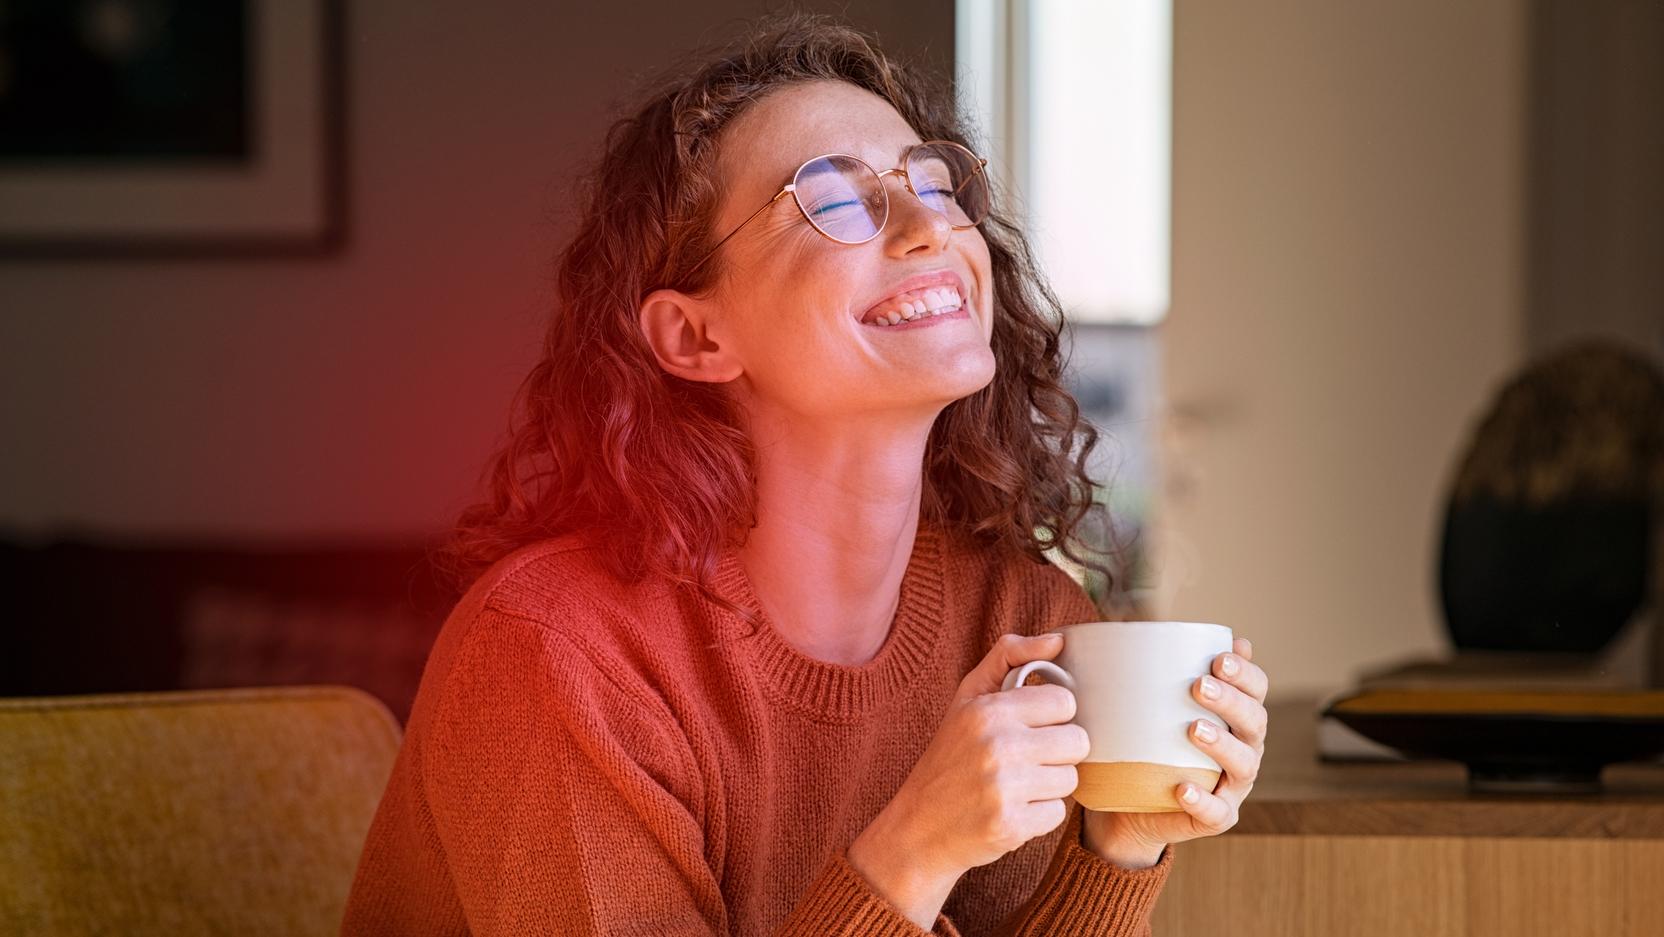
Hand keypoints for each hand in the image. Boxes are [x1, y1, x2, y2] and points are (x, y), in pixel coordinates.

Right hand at [852, 633, 1089, 885]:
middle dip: (1057, 752)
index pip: (1064, 702)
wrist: (919, 827)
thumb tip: (1058, 640)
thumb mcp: (968, 698)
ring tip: (1017, 785)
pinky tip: (1012, 810)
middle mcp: (997, 746)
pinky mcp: (1012, 826)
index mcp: (989, 710)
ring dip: (1049, 785)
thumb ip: (1009, 657)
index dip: (1053, 716)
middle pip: (1077, 742)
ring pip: (1071, 779)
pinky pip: (1058, 814)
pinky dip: (1039, 815)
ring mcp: (1005, 788)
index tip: (1032, 726)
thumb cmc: (949, 756)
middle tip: (1027, 759)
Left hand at [1083, 637, 1268, 861]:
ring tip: (1194, 729)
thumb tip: (1146, 623)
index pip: (1256, 689)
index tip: (1218, 658)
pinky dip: (1202, 800)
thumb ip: (1157, 670)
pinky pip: (1216, 812)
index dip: (1246, 674)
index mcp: (1235, 716)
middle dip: (1232, 701)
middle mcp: (1244, 748)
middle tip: (1199, 686)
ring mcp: (1232, 786)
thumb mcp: (1149, 705)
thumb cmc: (1145, 743)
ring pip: (1244, 765)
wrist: (1129, 805)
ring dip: (1222, 745)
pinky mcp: (1216, 817)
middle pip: (1254, 722)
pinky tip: (1183, 789)